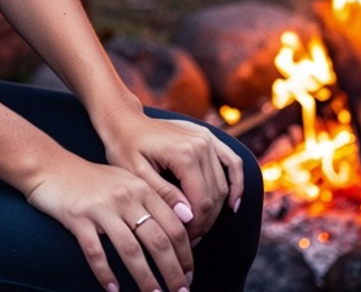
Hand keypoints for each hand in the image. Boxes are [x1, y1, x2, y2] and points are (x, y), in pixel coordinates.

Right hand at [25, 154, 193, 291]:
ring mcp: (101, 207)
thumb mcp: (124, 181)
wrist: (50, 166)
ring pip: (131, 250)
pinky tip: (112, 289)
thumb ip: (150, 200)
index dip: (186, 254)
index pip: (174, 225)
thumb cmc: (90, 179)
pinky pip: (96, 252)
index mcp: (140, 187)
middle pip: (157, 240)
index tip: (189, 275)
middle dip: (173, 272)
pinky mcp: (79, 217)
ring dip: (145, 279)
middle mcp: (124, 196)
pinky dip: (105, 273)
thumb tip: (183, 226)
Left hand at [98, 104, 244, 243]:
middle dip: (205, 221)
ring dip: (216, 209)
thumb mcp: (136, 173)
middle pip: (214, 195)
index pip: (201, 202)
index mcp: (183, 153)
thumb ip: (163, 194)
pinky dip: (236, 183)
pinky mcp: (208, 136)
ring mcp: (207, 137)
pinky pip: (232, 161)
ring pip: (223, 184)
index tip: (183, 240)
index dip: (196, 226)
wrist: (125, 120)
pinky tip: (232, 204)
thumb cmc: (125, 147)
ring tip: (201, 226)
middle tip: (190, 238)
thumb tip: (188, 216)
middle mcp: (200, 143)